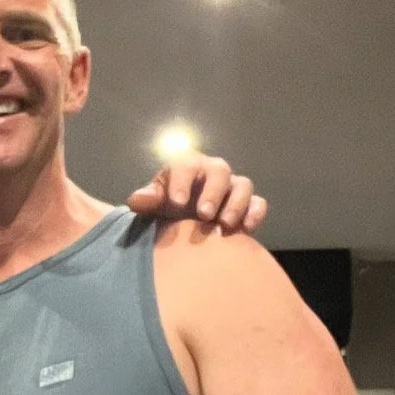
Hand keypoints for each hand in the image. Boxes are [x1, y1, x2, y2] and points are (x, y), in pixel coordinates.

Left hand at [127, 154, 265, 234]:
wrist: (186, 227)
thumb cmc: (169, 210)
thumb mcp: (156, 205)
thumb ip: (148, 201)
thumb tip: (135, 201)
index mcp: (188, 167)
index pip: (186, 165)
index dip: (182, 181)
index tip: (177, 203)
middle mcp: (213, 173)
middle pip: (220, 171)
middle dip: (213, 192)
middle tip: (204, 215)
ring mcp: (233, 188)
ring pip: (243, 185)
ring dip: (236, 204)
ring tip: (224, 225)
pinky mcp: (248, 205)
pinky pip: (258, 203)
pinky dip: (255, 214)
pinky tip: (246, 229)